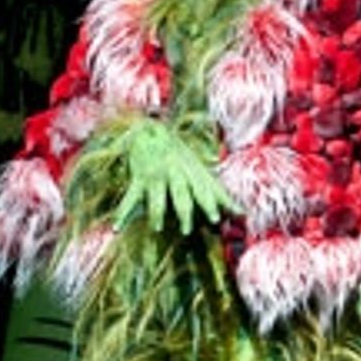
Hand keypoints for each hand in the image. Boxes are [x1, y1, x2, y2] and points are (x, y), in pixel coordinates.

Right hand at [113, 118, 234, 234]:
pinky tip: (117, 227)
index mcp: (193, 175)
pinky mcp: (140, 179)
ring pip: (157, 197)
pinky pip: (131, 198)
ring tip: (157, 227)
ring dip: (157, 212)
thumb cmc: (183, 158)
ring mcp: (157, 176)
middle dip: (185, 210)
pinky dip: (122, 213)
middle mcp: (177, 175)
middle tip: (187, 229)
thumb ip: (220, 195)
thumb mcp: (202, 173)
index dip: (210, 205)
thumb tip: (243, 214)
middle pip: (181, 195)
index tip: (216, 219)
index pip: (204, 192)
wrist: (151, 131)